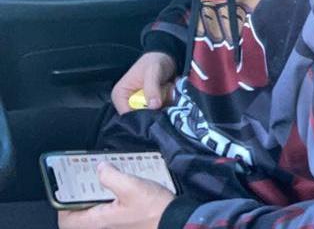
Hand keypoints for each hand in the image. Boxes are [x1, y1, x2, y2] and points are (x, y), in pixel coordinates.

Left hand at [58, 162, 174, 228]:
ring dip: (92, 198)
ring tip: (98, 178)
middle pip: (79, 216)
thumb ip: (112, 176)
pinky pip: (106, 211)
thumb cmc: (152, 209)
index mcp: (99, 221)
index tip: (66, 187)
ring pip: (93, 213)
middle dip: (77, 199)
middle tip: (81, 180)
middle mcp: (103, 225)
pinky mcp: (124, 221)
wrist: (173, 221)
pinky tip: (117, 185)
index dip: (62, 204)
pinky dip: (105, 199)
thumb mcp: (131, 187)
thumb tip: (99, 168)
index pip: (67, 220)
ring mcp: (114, 224)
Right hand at [111, 52, 176, 114]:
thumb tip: (154, 106)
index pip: (128, 116)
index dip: (144, 115)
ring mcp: (140, 105)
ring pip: (154, 115)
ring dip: (165, 103)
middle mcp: (127, 103)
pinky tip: (171, 91)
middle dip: (157, 107)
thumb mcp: (153, 71)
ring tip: (169, 88)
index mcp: (120, 96)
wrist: (166, 56)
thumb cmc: (155, 61)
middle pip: (142, 118)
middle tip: (166, 91)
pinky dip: (168, 102)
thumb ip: (152, 88)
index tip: (158, 107)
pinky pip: (161, 111)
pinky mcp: (151, 105)